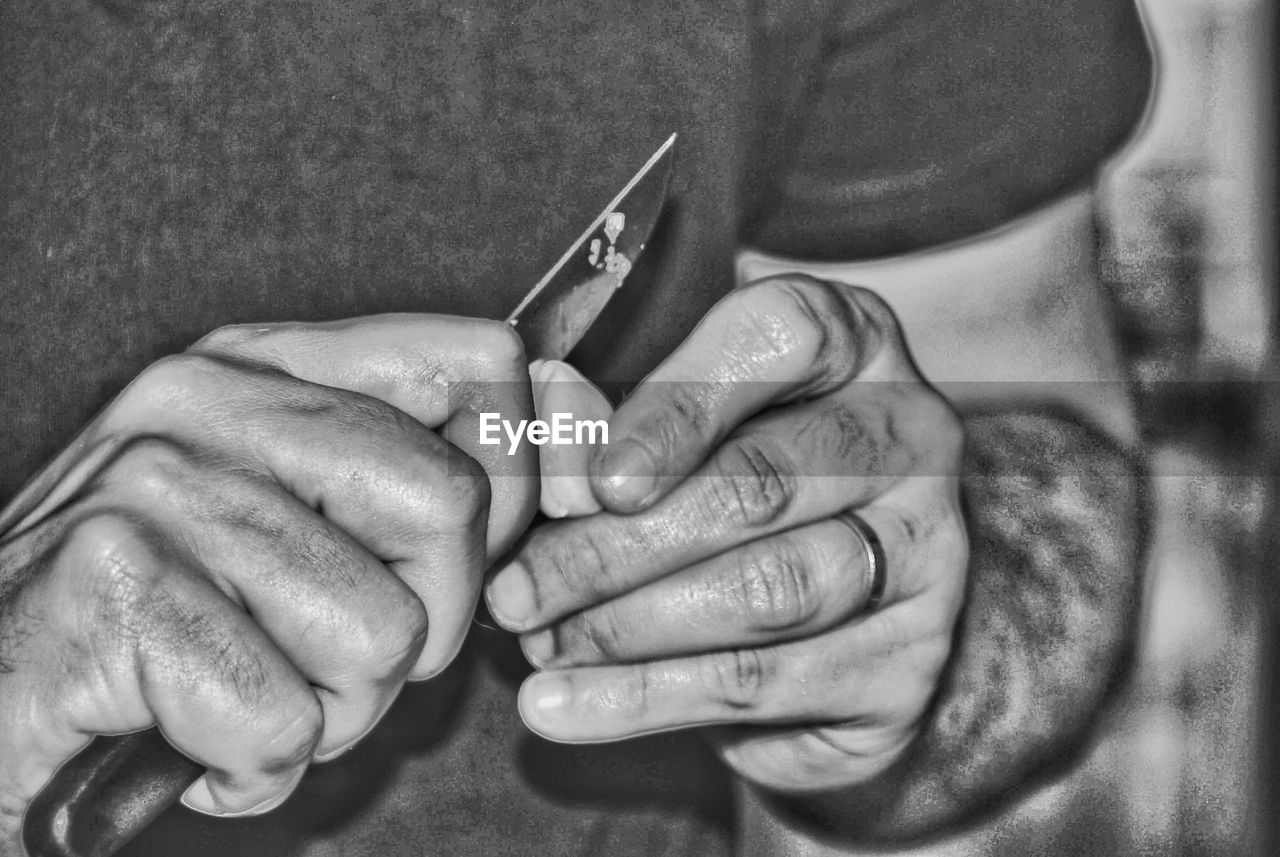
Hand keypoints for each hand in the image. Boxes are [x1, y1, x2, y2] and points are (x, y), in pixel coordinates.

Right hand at [0, 315, 537, 849]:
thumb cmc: (159, 618)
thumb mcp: (294, 514)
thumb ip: (418, 470)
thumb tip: (573, 433)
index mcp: (268, 365)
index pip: (479, 359)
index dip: (526, 463)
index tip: (488, 544)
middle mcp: (209, 403)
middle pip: (451, 504)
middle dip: (426, 621)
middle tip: (331, 652)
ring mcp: (156, 489)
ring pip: (381, 634)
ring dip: (332, 708)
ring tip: (246, 691)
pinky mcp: (114, 591)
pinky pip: (284, 719)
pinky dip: (252, 765)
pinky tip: (190, 738)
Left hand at [486, 275, 967, 792]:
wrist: (851, 615)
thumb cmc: (742, 484)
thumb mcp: (692, 429)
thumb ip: (623, 427)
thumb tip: (542, 467)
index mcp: (855, 342)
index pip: (780, 339)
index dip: (678, 408)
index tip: (597, 481)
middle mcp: (908, 435)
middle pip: (762, 483)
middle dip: (616, 545)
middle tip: (517, 590)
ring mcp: (924, 552)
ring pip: (767, 591)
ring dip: (627, 626)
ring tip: (538, 643)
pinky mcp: (903, 663)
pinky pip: (762, 683)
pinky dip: (645, 698)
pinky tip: (562, 706)